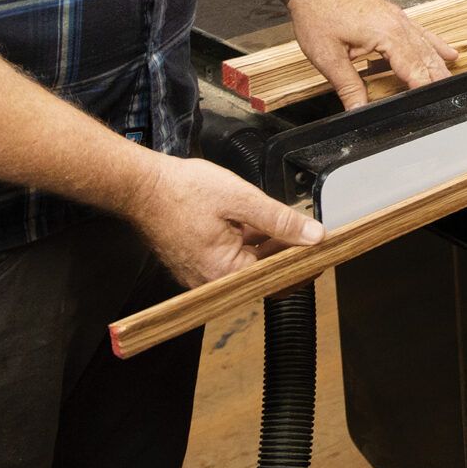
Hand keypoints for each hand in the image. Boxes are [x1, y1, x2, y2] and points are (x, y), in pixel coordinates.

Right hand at [124, 153, 323, 287]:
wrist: (141, 186)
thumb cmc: (183, 191)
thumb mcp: (242, 199)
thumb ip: (281, 220)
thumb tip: (315, 236)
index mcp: (226, 272)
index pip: (278, 277)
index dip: (305, 264)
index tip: (325, 251)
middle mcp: (212, 281)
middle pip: (264, 273)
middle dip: (289, 253)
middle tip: (314, 234)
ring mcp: (202, 274)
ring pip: (248, 264)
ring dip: (270, 246)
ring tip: (291, 225)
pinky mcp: (195, 263)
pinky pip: (230, 258)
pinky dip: (248, 244)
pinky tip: (261, 225)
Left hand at [287, 0, 458, 105]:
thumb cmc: (317, 12)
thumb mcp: (327, 55)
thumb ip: (347, 85)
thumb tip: (358, 109)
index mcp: (385, 33)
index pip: (412, 68)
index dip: (422, 88)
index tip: (431, 104)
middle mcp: (397, 23)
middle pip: (424, 58)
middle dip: (437, 79)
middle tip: (448, 99)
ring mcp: (397, 17)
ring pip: (426, 45)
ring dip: (439, 65)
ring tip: (450, 83)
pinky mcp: (392, 14)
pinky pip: (421, 32)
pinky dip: (435, 44)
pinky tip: (448, 53)